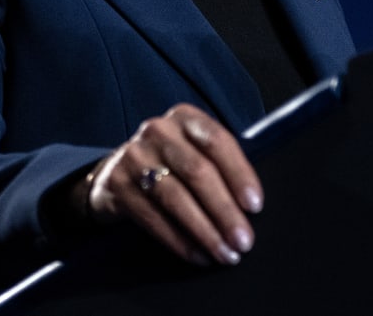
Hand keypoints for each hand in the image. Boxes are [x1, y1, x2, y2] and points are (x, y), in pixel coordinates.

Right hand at [82, 104, 262, 265]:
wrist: (120, 171)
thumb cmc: (173, 164)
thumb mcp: (195, 151)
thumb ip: (222, 165)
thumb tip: (252, 208)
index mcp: (185, 118)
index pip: (216, 141)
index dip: (239, 174)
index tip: (254, 205)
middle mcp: (157, 131)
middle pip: (197, 171)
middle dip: (224, 211)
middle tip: (243, 241)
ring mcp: (134, 155)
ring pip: (175, 196)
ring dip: (204, 230)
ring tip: (224, 253)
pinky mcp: (117, 183)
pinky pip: (152, 216)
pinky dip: (178, 240)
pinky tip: (197, 255)